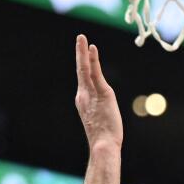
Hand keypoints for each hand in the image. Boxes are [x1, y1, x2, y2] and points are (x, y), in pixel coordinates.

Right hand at [74, 34, 122, 150]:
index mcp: (83, 101)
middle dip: (79, 53)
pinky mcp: (102, 92)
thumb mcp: (99, 123)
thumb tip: (103, 118)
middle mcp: (83, 95)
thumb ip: (99, 114)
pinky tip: (92, 48)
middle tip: (79, 38)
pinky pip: (95, 72)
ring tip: (82, 37)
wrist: (103, 145)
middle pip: (81, 70)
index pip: (83, 79)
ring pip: (84, 68)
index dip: (84, 65)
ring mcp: (91, 93)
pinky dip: (93, 59)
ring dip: (82, 51)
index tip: (85, 54)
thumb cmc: (104, 139)